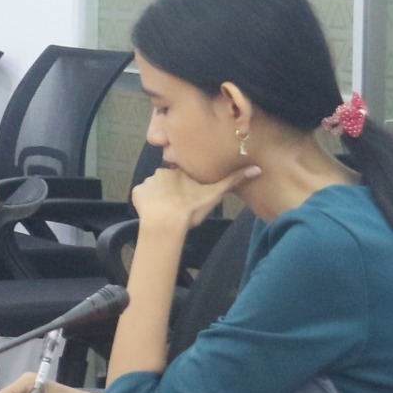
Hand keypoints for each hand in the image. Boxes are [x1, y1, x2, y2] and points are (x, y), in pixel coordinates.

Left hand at [130, 162, 255, 235]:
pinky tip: (153, 211)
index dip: (184, 185)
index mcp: (179, 171)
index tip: (188, 195)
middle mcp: (161, 172)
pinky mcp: (136, 193)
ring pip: (153, 188)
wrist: (166, 223)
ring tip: (165, 210)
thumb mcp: (214, 194)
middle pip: (166, 181)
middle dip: (171, 190)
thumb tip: (257, 169)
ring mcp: (146, 182)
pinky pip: (141, 195)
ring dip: (158, 196)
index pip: (181, 174)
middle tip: (177, 205)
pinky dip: (146, 202)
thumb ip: (233, 181)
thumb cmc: (190, 208)